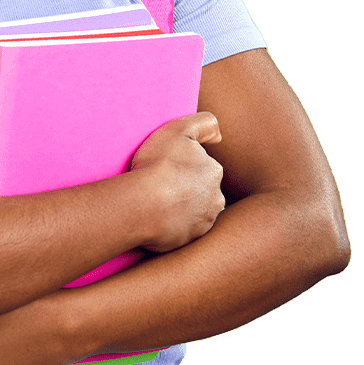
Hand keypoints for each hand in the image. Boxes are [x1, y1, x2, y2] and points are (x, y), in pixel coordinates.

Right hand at [129, 112, 224, 252]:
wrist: (145, 205)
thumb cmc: (159, 165)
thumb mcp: (180, 130)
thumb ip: (205, 124)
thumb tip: (219, 136)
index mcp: (213, 173)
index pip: (202, 167)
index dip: (185, 165)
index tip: (168, 166)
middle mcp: (215, 199)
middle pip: (201, 191)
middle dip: (187, 189)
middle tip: (161, 185)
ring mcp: (202, 223)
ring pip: (193, 212)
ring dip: (181, 208)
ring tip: (156, 203)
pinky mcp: (188, 241)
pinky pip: (181, 231)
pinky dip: (171, 226)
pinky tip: (155, 218)